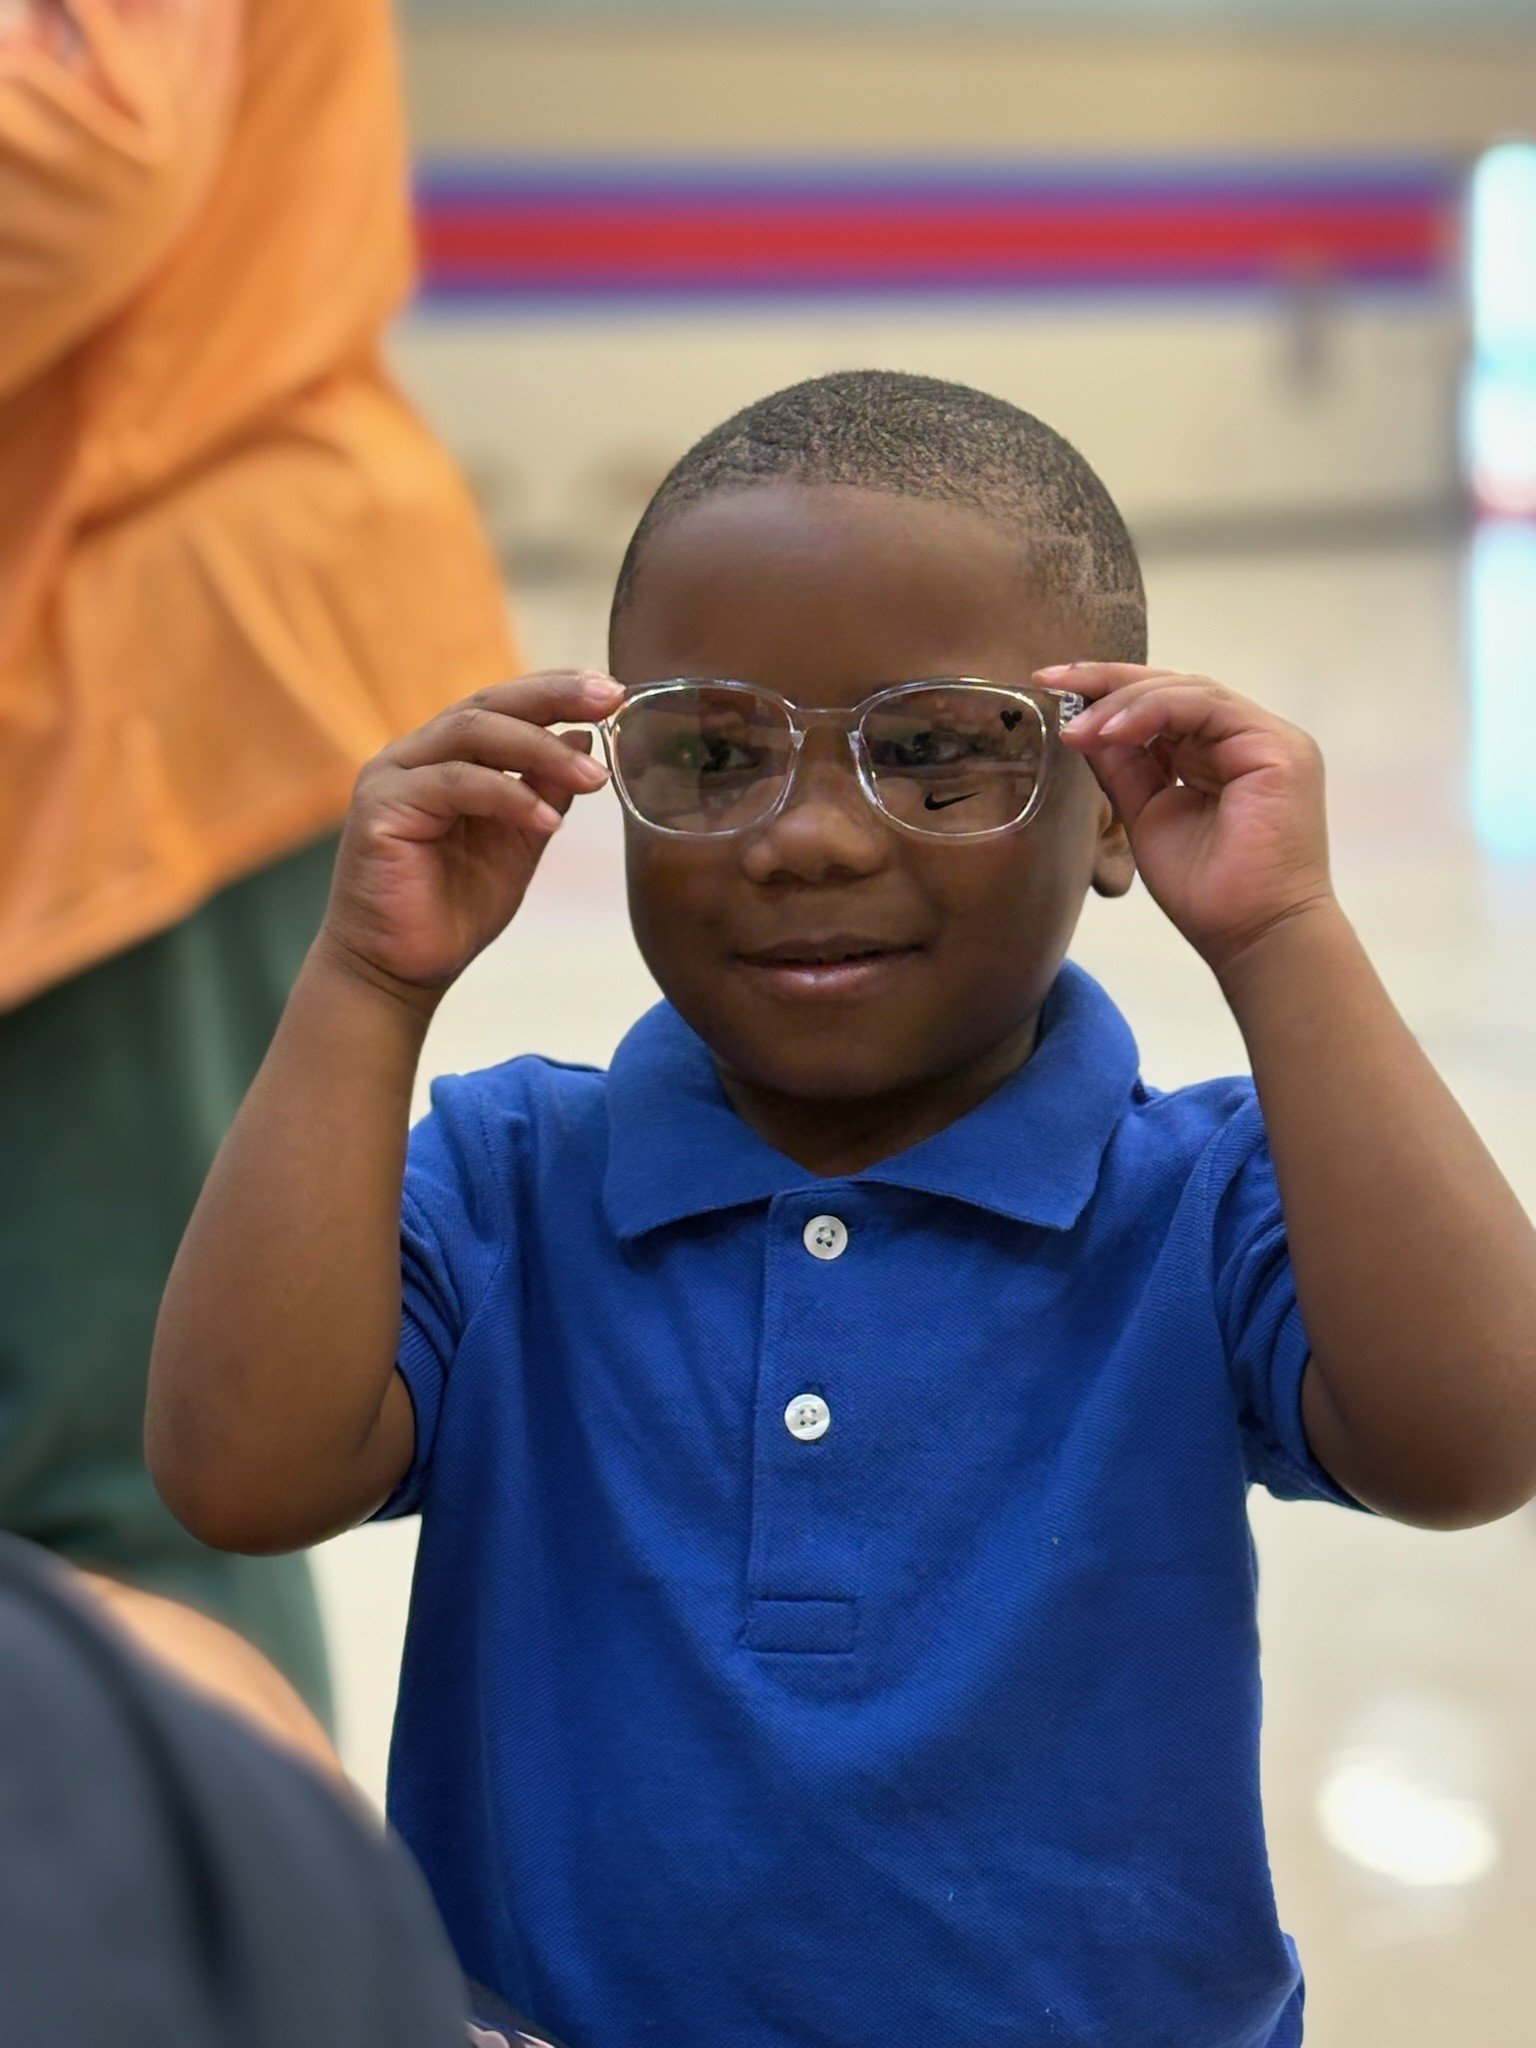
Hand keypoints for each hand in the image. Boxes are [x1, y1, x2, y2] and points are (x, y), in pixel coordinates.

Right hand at [319, 669, 623, 998]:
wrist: (400, 971)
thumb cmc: (455, 908)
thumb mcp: (520, 841)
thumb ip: (545, 790)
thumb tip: (583, 735)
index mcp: (447, 757)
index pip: (505, 706)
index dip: (557, 691)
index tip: (614, 692)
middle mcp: (416, 755)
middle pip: (489, 704)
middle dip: (553, 697)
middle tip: (610, 699)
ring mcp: (393, 776)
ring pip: (471, 733)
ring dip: (540, 749)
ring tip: (593, 777)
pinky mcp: (380, 807)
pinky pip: (453, 785)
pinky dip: (506, 796)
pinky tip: (547, 820)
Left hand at [1043, 663, 1335, 973]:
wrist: (1252, 936)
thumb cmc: (1207, 892)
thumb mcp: (1146, 816)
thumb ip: (1124, 768)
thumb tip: (1084, 728)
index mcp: (1220, 754)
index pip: (1162, 706)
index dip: (1108, 693)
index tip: (1051, 688)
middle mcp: (1246, 739)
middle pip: (1173, 688)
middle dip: (1108, 682)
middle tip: (1052, 684)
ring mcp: (1265, 739)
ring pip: (1187, 691)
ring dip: (1124, 703)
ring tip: (1079, 728)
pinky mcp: (1276, 747)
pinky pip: (1208, 707)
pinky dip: (1156, 712)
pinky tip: (1114, 731)